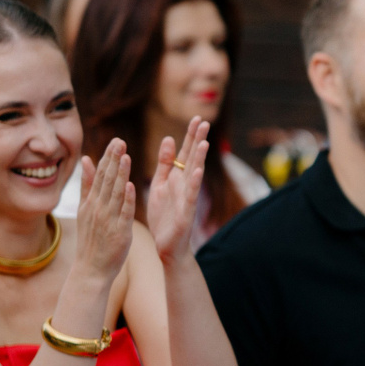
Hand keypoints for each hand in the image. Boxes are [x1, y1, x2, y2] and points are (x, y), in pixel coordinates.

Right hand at [69, 139, 136, 289]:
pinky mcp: (119, 232)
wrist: (90, 270)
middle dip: (113, 160)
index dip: (108, 157)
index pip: (100, 175)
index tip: (116, 141)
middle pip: (106, 180)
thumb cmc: (91, 241)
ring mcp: (107, 220)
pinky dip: (125, 199)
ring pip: (114, 193)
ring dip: (120, 174)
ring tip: (125, 156)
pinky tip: (129, 185)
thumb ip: (87, 185)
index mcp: (91, 202)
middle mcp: (98, 208)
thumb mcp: (84, 210)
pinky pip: (123, 213)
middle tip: (120, 140)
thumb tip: (87, 160)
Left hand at [145, 118, 211, 262]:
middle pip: (192, 158)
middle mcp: (185, 185)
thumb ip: (164, 164)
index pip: (184, 152)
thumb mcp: (161, 185)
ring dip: (199, 159)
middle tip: (204, 121)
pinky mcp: (186, 213)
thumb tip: (168, 139)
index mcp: (176, 178)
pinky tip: (197, 171)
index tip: (196, 118)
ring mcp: (187, 198)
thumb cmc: (164, 217)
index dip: (190, 136)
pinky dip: (194, 183)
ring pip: (194, 174)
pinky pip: (190, 196)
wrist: (167, 247)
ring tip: (204, 142)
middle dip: (197, 140)